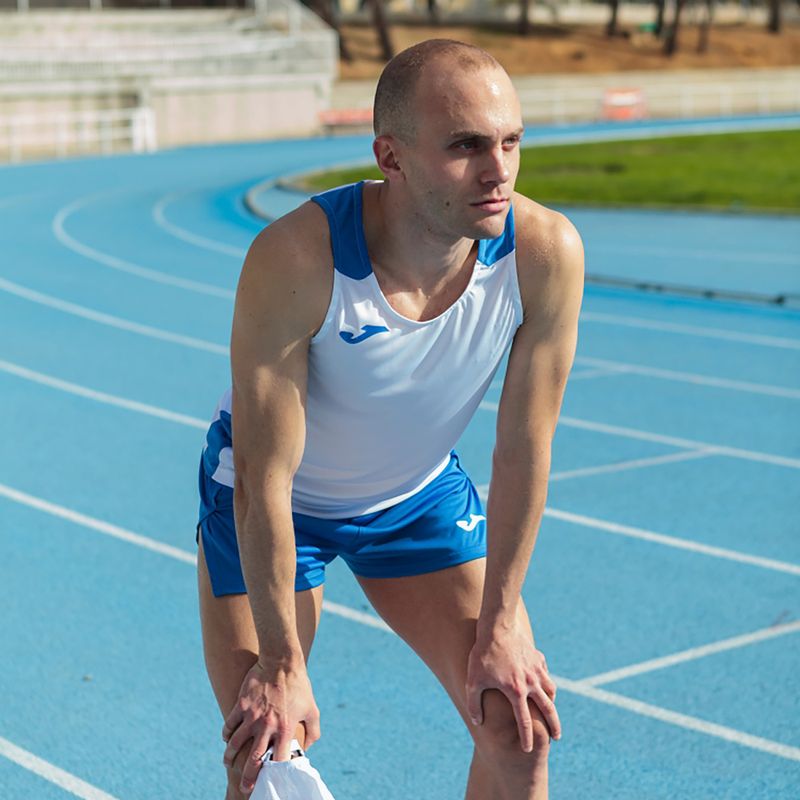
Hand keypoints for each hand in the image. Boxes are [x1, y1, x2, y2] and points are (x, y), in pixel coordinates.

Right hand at [222, 659, 320, 793]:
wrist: (281, 661)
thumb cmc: (299, 685)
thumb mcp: (312, 708)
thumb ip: (313, 730)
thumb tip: (308, 747)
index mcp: (285, 729)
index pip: (277, 760)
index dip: (273, 774)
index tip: (269, 781)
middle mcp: (267, 726)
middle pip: (253, 759)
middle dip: (248, 777)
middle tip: (245, 788)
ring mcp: (252, 716)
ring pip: (235, 745)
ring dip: (230, 757)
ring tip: (229, 762)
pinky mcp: (241, 705)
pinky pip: (229, 725)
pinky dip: (226, 734)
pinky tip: (227, 738)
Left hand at [465, 623, 559, 751]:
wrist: (497, 627)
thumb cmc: (483, 655)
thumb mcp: (473, 681)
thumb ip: (474, 704)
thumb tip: (477, 722)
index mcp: (516, 692)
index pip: (524, 721)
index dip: (526, 738)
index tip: (528, 749)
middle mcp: (531, 683)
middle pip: (548, 710)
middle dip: (554, 726)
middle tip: (556, 737)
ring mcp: (536, 669)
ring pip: (551, 690)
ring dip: (552, 703)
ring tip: (550, 710)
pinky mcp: (537, 657)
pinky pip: (545, 672)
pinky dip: (546, 681)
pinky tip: (543, 682)